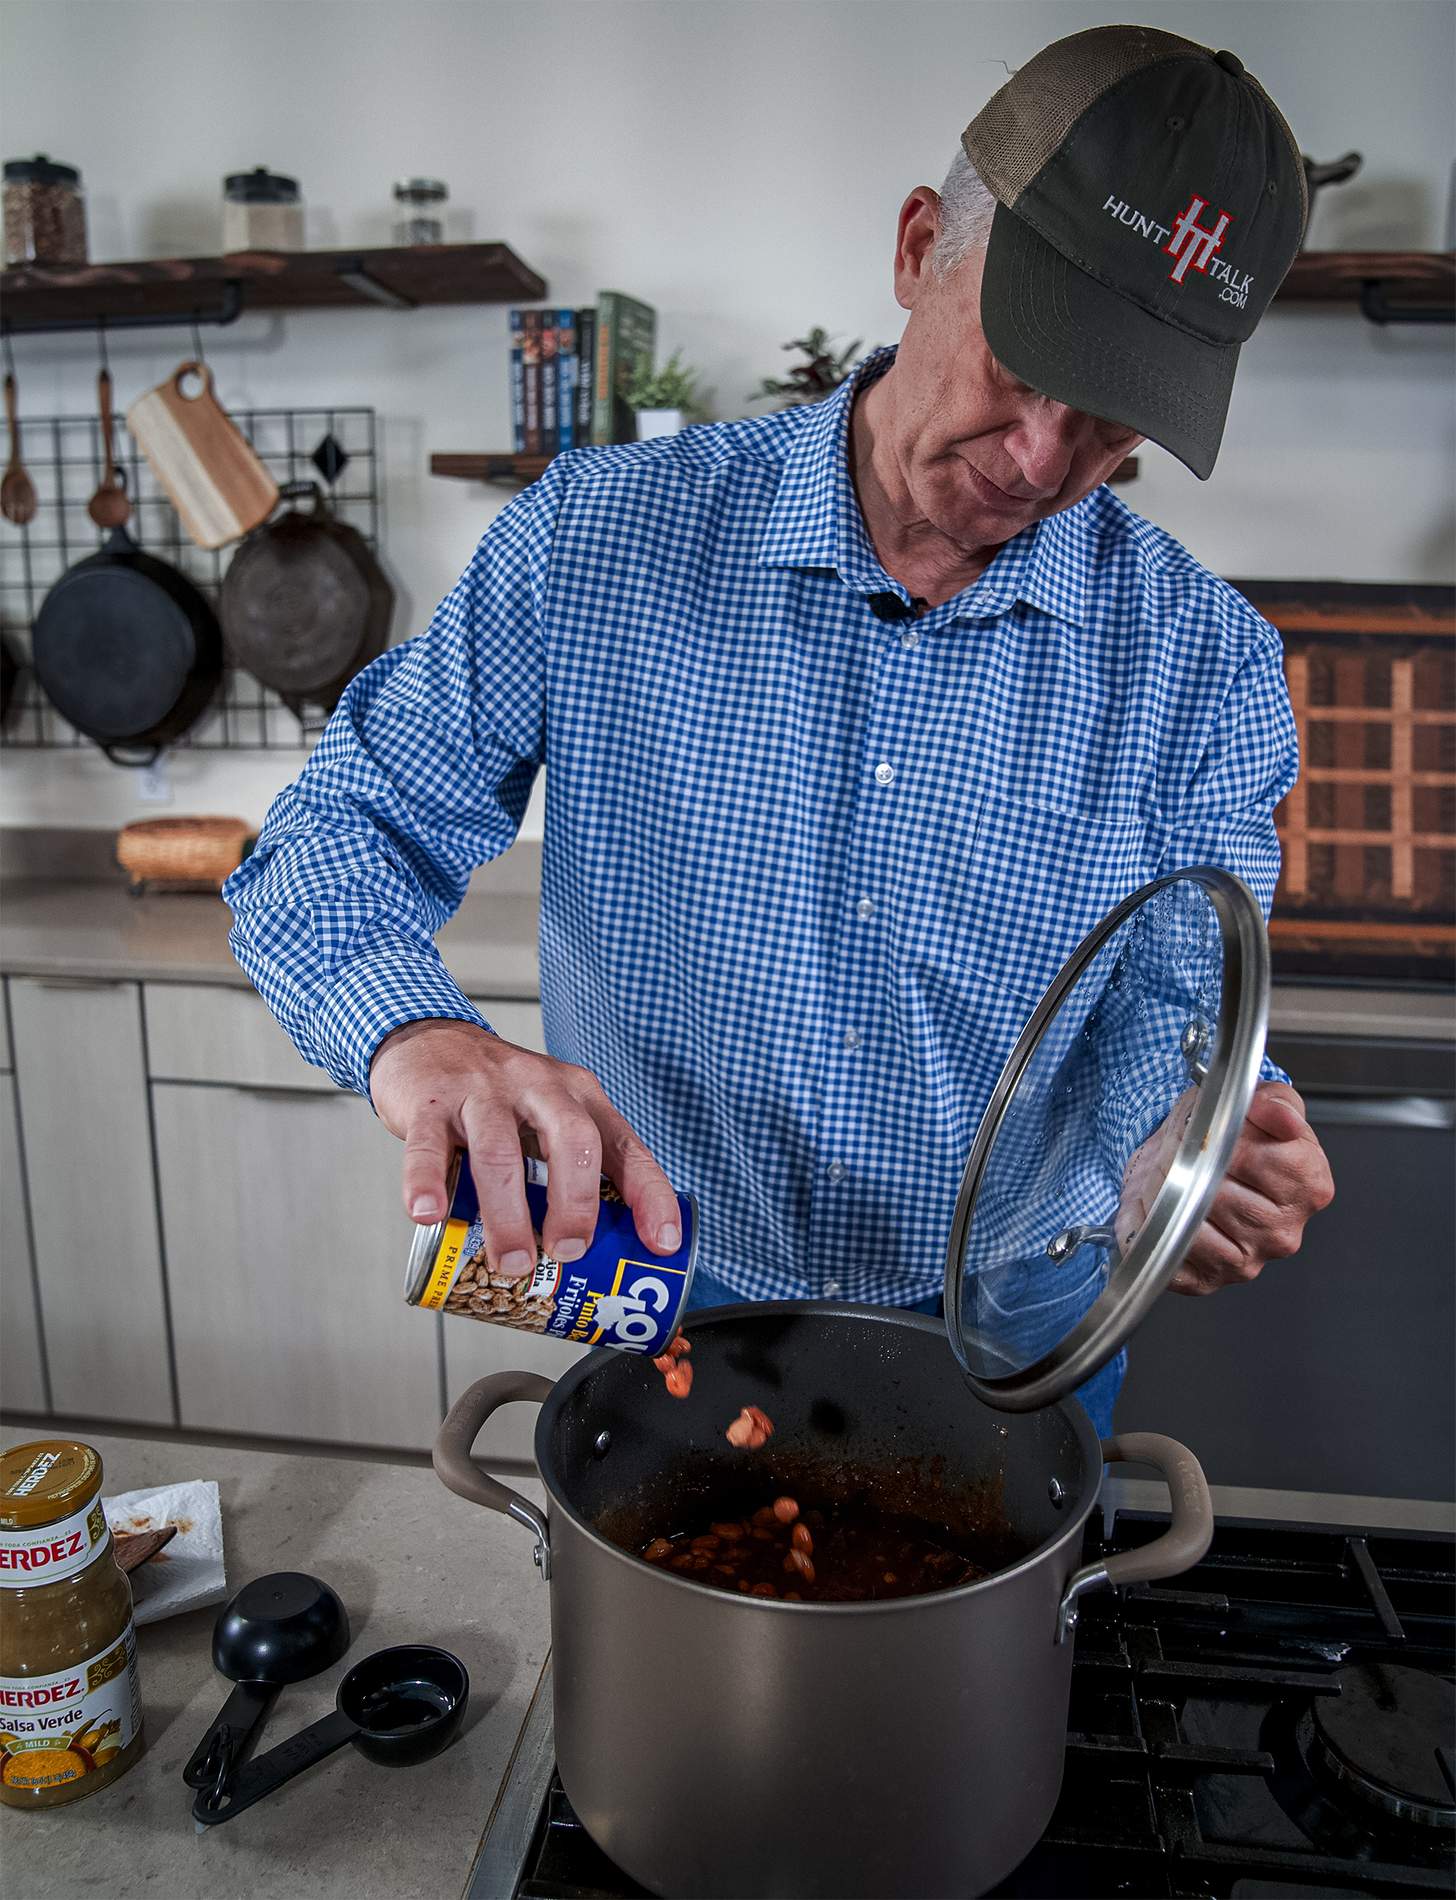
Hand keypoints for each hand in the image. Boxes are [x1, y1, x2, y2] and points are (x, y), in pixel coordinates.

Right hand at [369, 1019, 682, 1278]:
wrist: (429, 1040)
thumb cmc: (500, 1095)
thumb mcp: (550, 1117)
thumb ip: (571, 1171)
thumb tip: (594, 1258)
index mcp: (578, 1096)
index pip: (625, 1146)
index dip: (649, 1195)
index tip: (660, 1243)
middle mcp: (539, 1087)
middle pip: (571, 1141)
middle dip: (576, 1204)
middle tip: (568, 1253)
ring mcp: (482, 1091)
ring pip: (500, 1152)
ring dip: (508, 1214)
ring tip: (511, 1261)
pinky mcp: (430, 1102)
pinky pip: (429, 1147)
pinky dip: (427, 1184)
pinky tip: (430, 1214)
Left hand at [1171, 1082, 1332, 1293]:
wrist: (1186, 1165)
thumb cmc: (1223, 1138)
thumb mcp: (1257, 1102)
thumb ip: (1275, 1102)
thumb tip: (1281, 1116)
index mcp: (1309, 1187)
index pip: (1275, 1162)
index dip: (1235, 1141)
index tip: (1217, 1130)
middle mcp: (1284, 1232)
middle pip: (1224, 1192)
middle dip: (1191, 1164)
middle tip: (1181, 1151)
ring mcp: (1248, 1261)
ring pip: (1193, 1223)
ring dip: (1166, 1192)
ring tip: (1166, 1175)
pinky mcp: (1208, 1279)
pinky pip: (1171, 1253)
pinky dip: (1152, 1224)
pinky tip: (1158, 1206)